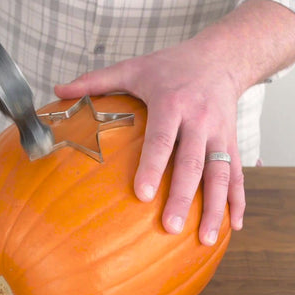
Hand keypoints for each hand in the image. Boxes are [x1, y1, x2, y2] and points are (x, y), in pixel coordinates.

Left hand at [54, 38, 245, 245]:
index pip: (161, 139)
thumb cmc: (170, 65)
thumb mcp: (133, 68)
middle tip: (170, 227)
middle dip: (183, 196)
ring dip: (215, 206)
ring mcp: (220, 133)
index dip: (152, 166)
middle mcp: (199, 120)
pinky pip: (238, 173)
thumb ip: (96, 80)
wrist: (220, 56)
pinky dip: (238, 199)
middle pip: (192, 162)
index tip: (142, 195)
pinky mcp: (232, 141)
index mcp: (172, 102)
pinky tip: (233, 224)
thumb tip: (57, 89)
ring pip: (221, 172)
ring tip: (205, 238)